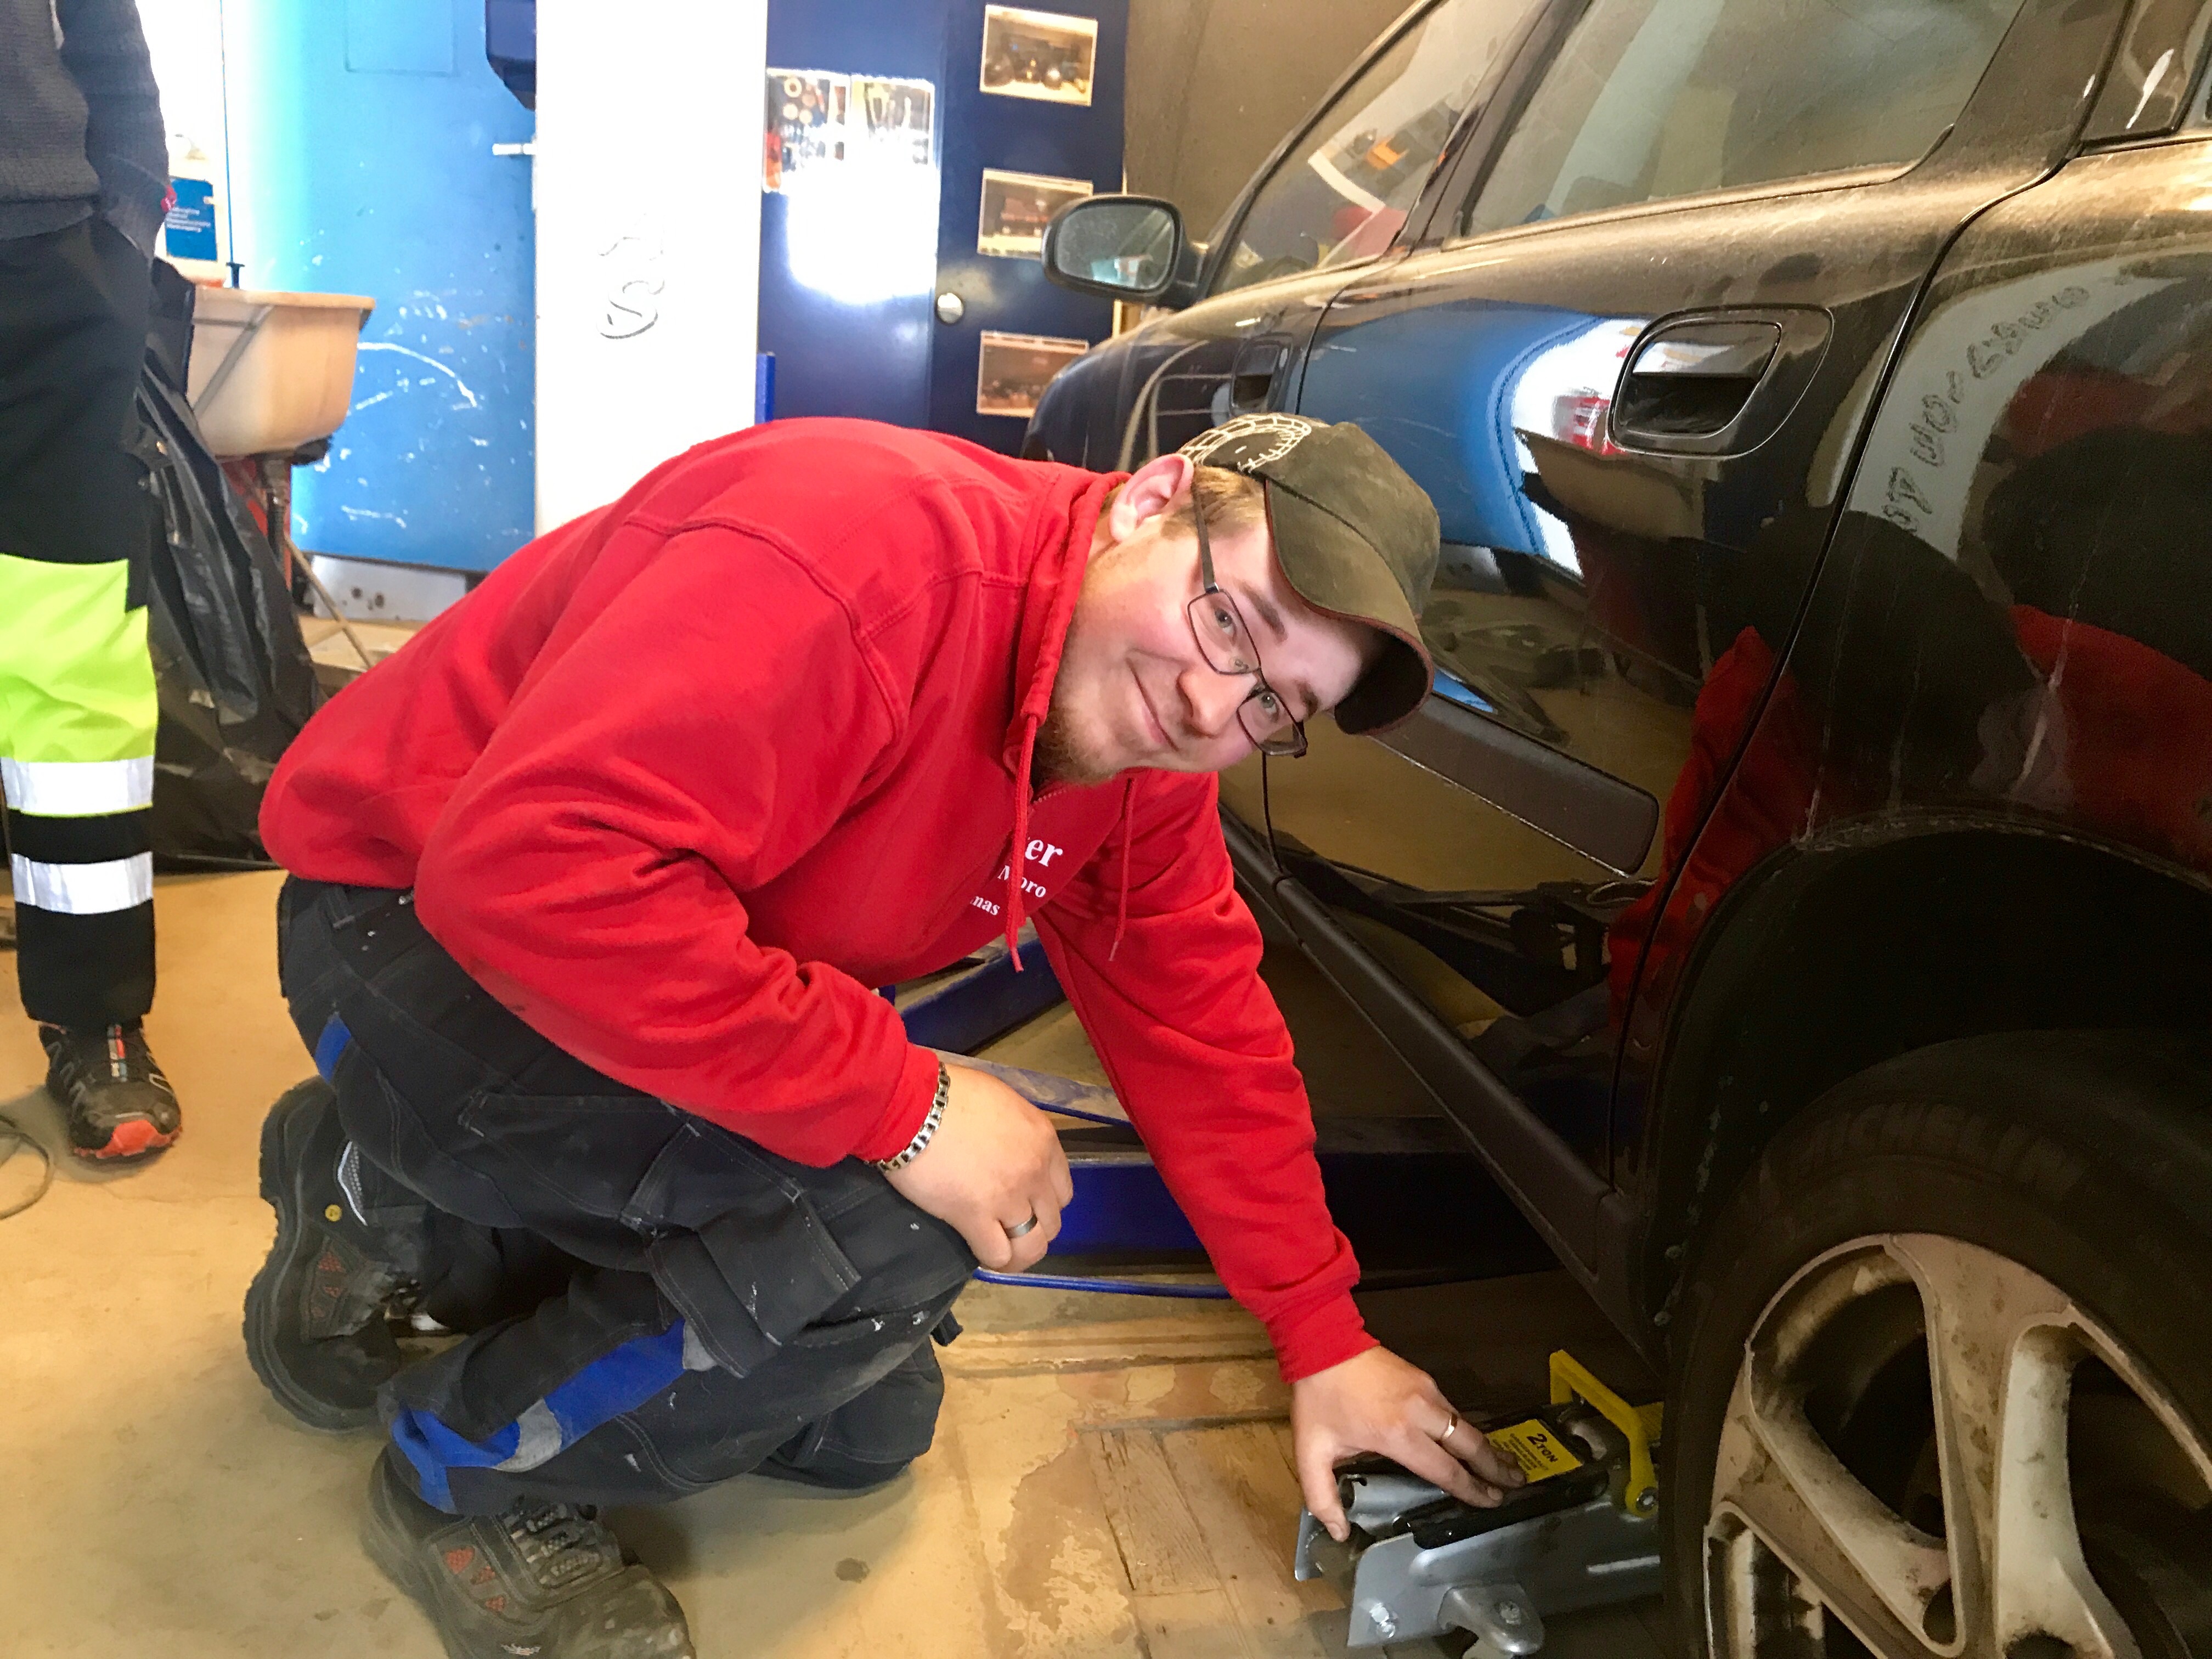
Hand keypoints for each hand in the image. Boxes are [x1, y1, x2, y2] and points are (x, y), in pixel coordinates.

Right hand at [883, 1062, 1072, 1271]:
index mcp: (1044, 1140)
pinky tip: (977, 1252)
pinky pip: (997, 1255)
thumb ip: (1015, 1132)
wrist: (912, 1105)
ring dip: (1018, 1254)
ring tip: (999, 1252)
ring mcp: (1008, 1197)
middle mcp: (1035, 1172)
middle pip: (1052, 1222)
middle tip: (1007, 1228)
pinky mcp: (975, 1217)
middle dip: (1033, 1230)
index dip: (1043, 1203)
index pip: (1063, 1191)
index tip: (1025, 1205)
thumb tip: (1006, 1149)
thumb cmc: (949, 1094)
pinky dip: (991, 1260)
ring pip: (1032, 1246)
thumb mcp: (1001, 1103)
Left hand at [1290, 1346, 1526, 1540]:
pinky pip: (1451, 1409)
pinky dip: (1466, 1428)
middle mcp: (1420, 1413)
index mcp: (1398, 1435)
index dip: (1471, 1490)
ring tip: (1504, 1465)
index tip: (1492, 1502)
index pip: (1446, 1470)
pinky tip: (1468, 1440)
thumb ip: (1322, 1496)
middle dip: (1496, 1467)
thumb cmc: (1319, 1397)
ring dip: (1485, 1446)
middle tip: (1517, 1484)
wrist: (1323, 1341)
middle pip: (1470, 1445)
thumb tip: (1338, 1532)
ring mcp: (1425, 1391)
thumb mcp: (1311, 1451)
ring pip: (1464, 1424)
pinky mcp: (1423, 1377)